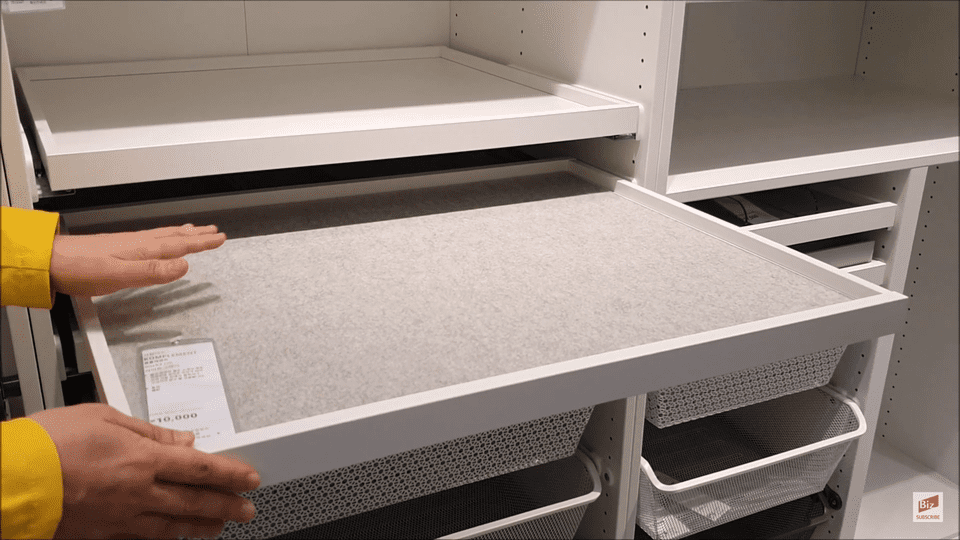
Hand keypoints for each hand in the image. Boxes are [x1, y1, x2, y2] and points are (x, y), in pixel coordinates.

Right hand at [30, 403, 259, 538]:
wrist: (9, 481)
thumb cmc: (48, 444)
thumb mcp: (104, 418)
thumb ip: (148, 431)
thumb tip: (181, 440)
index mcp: (143, 459)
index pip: (203, 468)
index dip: (232, 474)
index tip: (250, 477)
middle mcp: (139, 492)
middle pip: (196, 502)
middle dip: (227, 506)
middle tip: (247, 508)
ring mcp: (122, 518)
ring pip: (174, 526)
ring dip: (202, 526)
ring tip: (220, 526)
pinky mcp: (103, 535)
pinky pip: (144, 538)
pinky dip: (166, 537)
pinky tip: (175, 536)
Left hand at [50, 224, 226, 296]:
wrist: (50, 261)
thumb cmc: (80, 269)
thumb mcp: (119, 275)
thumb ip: (153, 272)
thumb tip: (184, 266)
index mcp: (142, 250)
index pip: (179, 245)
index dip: (201, 243)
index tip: (219, 239)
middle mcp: (137, 243)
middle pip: (174, 236)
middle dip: (196, 235)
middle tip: (215, 232)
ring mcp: (127, 244)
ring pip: (163, 236)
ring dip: (182, 233)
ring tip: (195, 231)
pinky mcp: (117, 248)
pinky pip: (151, 239)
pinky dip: (164, 237)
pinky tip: (159, 241)